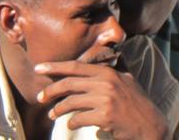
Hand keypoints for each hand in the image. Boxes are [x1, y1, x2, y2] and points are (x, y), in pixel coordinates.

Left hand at [35, 60, 167, 138]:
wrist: (152, 126)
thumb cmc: (136, 103)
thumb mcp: (125, 80)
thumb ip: (108, 71)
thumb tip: (90, 62)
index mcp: (107, 73)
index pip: (74, 66)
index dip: (54, 67)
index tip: (38, 68)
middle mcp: (105, 83)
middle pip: (68, 84)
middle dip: (50, 90)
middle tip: (39, 97)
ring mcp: (105, 100)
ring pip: (71, 102)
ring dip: (58, 110)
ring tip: (52, 115)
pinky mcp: (105, 116)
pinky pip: (79, 118)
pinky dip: (72, 122)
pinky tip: (70, 124)